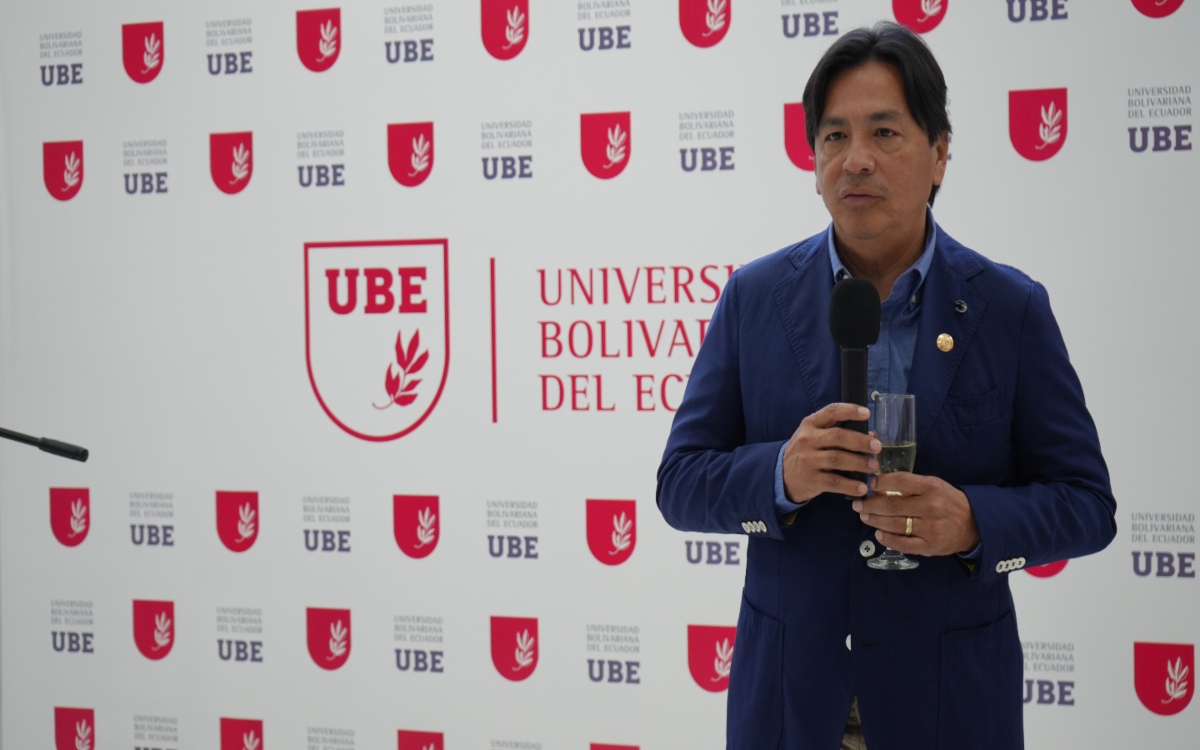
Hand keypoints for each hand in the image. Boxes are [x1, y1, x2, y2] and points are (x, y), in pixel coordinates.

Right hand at [782, 403, 880, 503]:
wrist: (781, 474)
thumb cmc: (806, 452)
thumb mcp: (814, 436)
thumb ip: (838, 433)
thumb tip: (871, 436)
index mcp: (810, 424)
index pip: (831, 412)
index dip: (850, 411)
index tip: (866, 414)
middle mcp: (807, 440)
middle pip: (838, 436)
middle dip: (860, 441)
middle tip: (877, 447)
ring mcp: (807, 460)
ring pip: (837, 459)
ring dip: (859, 463)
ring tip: (873, 466)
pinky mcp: (810, 479)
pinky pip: (834, 482)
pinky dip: (850, 485)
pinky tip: (862, 487)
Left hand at [853, 472, 980, 555]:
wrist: (974, 524)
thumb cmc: (947, 501)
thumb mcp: (933, 485)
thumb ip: (909, 485)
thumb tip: (878, 487)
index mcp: (932, 487)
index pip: (900, 481)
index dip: (880, 482)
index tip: (869, 485)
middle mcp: (931, 507)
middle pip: (892, 506)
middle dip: (870, 504)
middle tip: (858, 504)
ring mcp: (930, 528)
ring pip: (895, 525)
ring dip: (875, 520)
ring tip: (864, 516)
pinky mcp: (930, 546)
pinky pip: (903, 544)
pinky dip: (888, 539)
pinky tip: (878, 534)